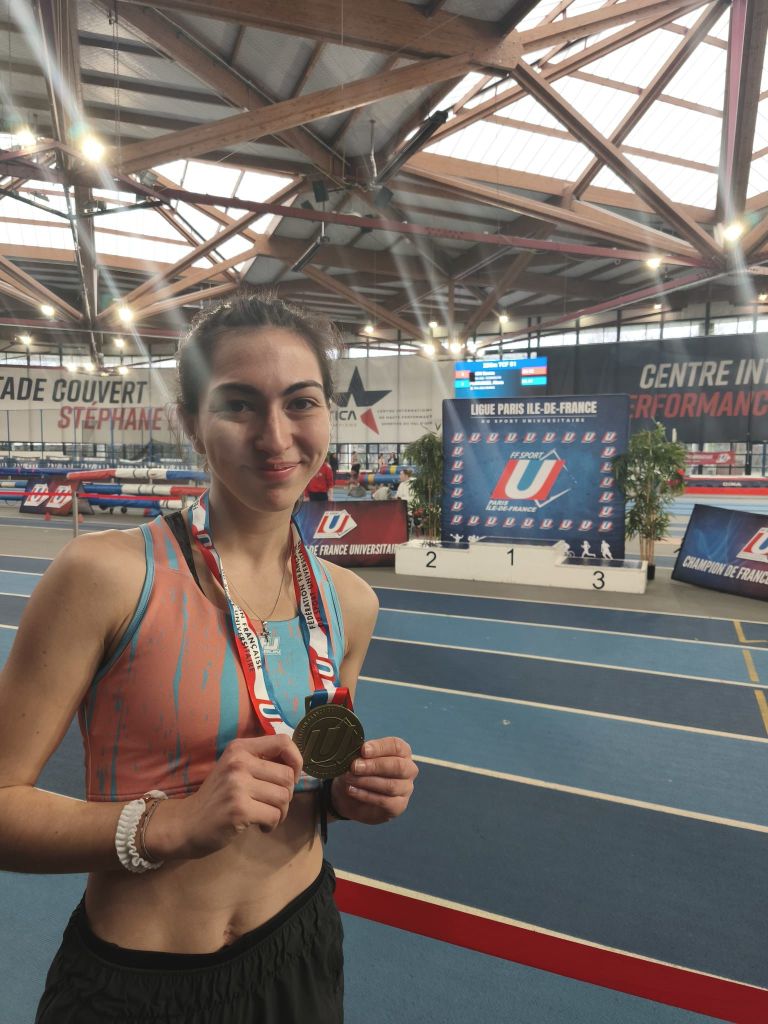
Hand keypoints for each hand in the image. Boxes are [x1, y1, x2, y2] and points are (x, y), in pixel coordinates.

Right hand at [148, 734, 303, 860]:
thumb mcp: (234, 769)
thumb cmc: (216, 797)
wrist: (186, 824)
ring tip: (265, 816)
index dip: (296, 760)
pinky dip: (272, 825)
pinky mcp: (239, 809)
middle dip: (287, 795)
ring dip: (280, 812)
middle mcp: (239, 762)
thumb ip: (260, 762)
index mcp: (239, 748)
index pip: (283, 741)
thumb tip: (296, 766)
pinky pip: (274, 816)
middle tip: (272, 804)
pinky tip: (260, 826)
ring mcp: (238, 785)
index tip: (291, 776)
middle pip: (287, 775)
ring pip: (284, 797)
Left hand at [331, 737, 417, 824]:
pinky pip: (384, 801)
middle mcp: (408, 769)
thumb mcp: (358, 759)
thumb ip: (361, 754)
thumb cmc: (359, 771)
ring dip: (367, 781)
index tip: (363, 750)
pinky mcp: (398, 806)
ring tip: (350, 778)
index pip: (396, 746)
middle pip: (398, 766)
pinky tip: (353, 790)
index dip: (380, 747)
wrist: (349, 796)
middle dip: (374, 766)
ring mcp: (406, 789)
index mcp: (402, 752)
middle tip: (355, 766)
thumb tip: (359, 754)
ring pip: (391, 785)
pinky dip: (366, 795)